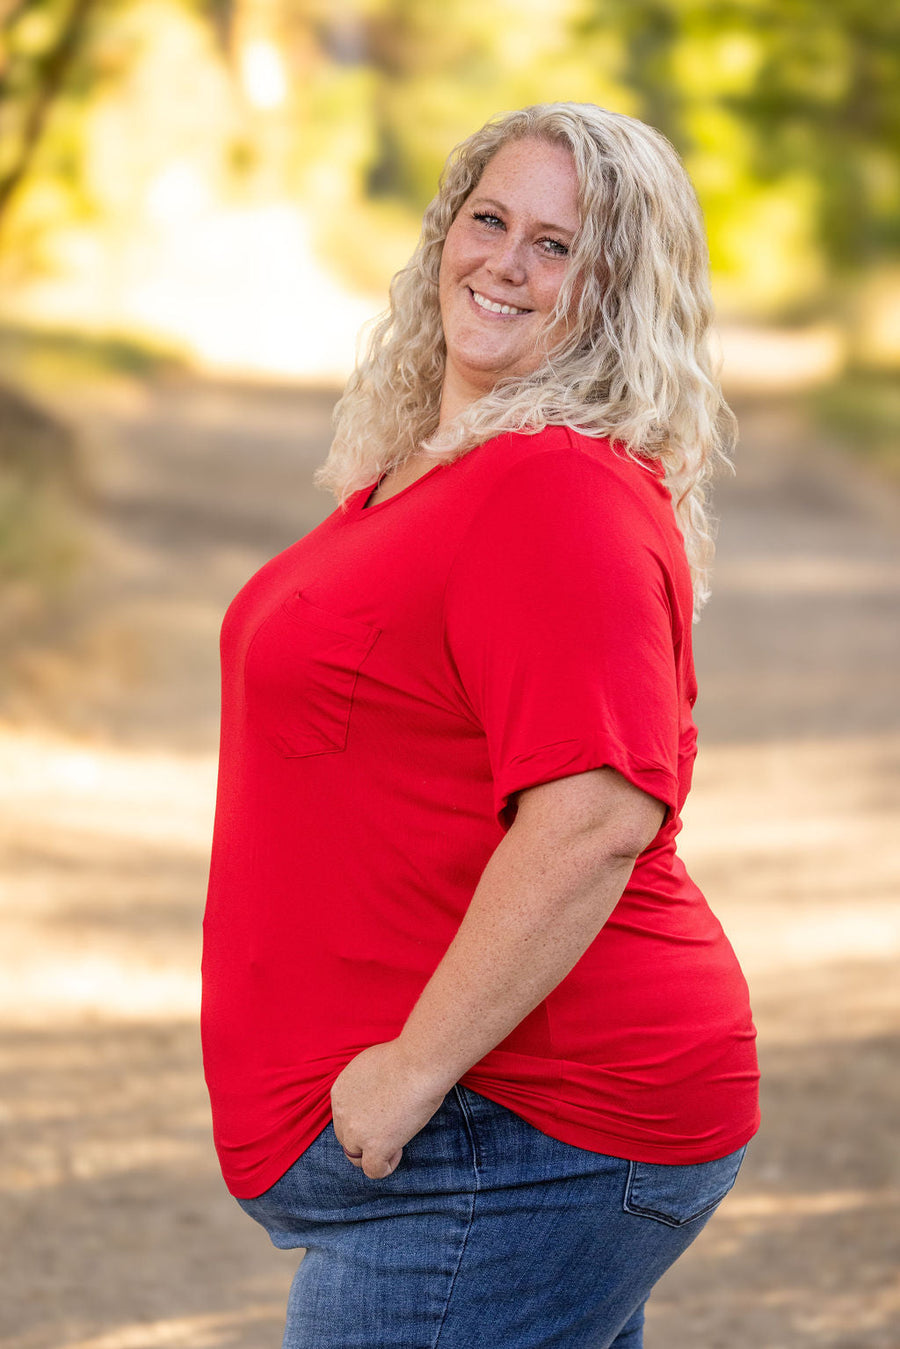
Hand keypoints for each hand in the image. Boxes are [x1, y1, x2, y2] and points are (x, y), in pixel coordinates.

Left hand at [330, 1040, 446, 1179]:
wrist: (417, 1065)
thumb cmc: (404, 1058)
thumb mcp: (369, 1066)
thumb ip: (363, 1085)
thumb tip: (373, 1097)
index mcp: (339, 1092)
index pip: (344, 1116)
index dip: (362, 1117)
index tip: (382, 1112)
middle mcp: (343, 1114)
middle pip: (346, 1137)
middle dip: (365, 1136)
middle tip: (390, 1126)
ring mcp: (357, 1133)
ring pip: (355, 1157)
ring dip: (372, 1153)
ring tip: (395, 1141)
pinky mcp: (375, 1148)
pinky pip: (373, 1170)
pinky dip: (386, 1166)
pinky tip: (398, 1150)